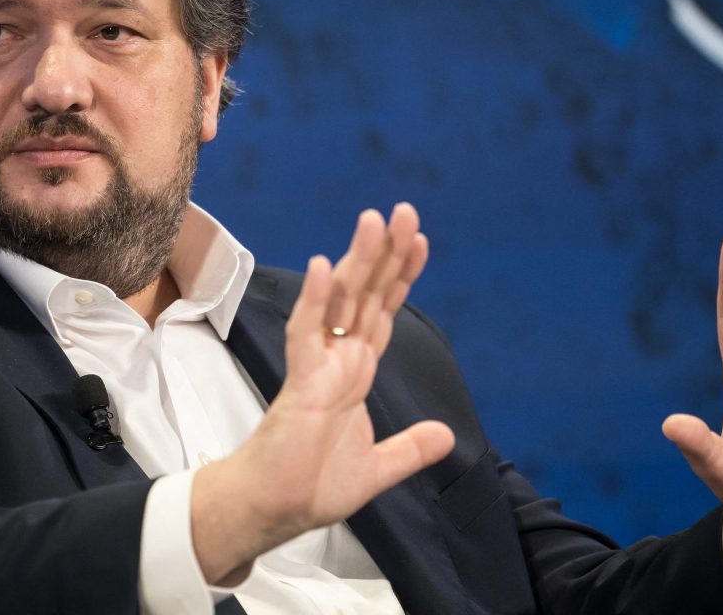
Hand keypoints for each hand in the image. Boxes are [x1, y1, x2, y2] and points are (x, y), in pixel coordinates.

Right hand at [192, 204, 455, 583]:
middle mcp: (339, 359)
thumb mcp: (377, 469)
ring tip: (373, 220)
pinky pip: (307, 333)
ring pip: (339, 300)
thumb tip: (445, 436)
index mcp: (355, 372)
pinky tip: (321, 266)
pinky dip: (314, 299)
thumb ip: (409, 449)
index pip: (382, 312)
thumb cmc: (312, 485)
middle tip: (405, 211)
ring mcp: (319, 366)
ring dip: (356, 259)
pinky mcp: (300, 383)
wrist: (277, 512)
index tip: (420, 241)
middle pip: (366, 293)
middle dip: (386, 252)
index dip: (401, 276)